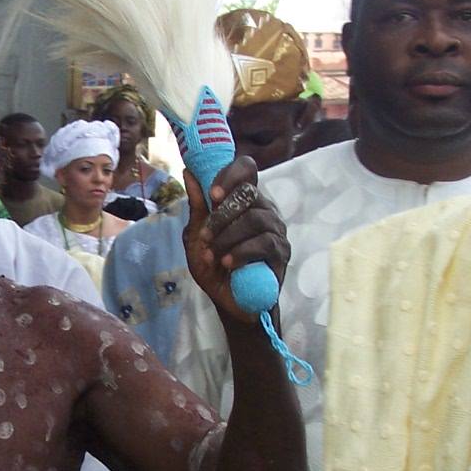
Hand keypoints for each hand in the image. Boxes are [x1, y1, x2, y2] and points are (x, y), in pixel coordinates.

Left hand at [181, 162, 289, 326]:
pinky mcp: (281, 251)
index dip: (230, 175)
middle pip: (249, 193)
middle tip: (205, 235)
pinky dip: (241, 252)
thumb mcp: (197, 235)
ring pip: (255, 218)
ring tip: (211, 255)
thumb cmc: (214, 265)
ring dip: (227, 237)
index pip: (247, 169)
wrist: (228, 301)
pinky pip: (264, 243)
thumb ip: (197, 205)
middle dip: (222, 215)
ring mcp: (276, 229)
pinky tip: (227, 263)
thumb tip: (189, 171)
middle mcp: (264, 209)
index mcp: (244, 200)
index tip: (212, 195)